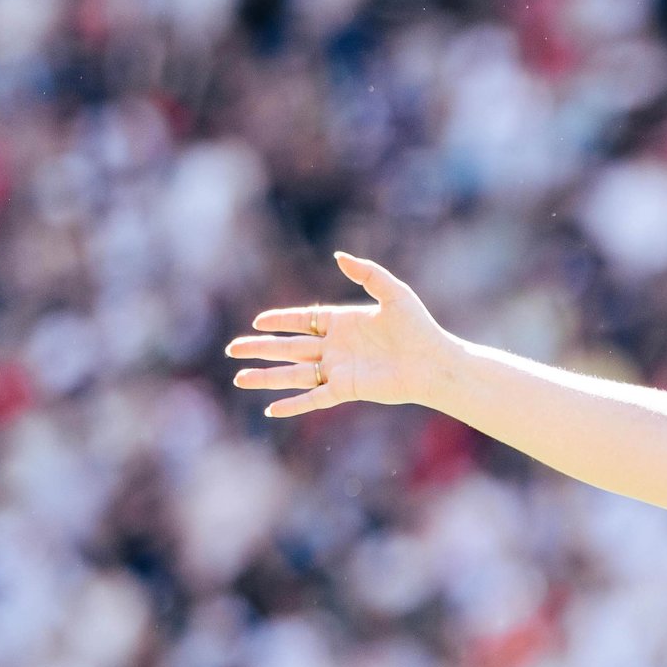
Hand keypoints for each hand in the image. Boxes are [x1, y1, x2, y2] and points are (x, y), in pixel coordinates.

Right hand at [227, 253, 446, 418]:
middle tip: (232, 350)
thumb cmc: (418, 326)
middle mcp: (336, 347)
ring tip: (239, 378)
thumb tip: (339, 256)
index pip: (302, 321)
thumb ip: (366, 273)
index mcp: (342, 323)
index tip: (256, 321)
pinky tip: (271, 411)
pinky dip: (293, 405)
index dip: (279, 321)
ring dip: (266, 377)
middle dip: (260, 348)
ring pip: (293, 374)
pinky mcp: (346, 389)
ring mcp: (339, 370)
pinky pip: (314, 398)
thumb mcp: (393, 292)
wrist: (434, 362)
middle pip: (289, 348)